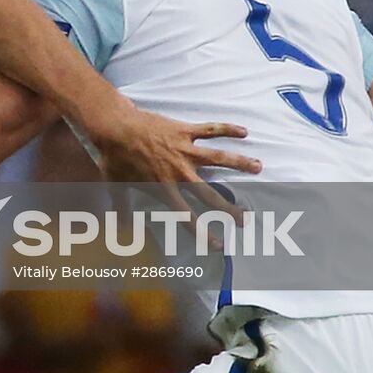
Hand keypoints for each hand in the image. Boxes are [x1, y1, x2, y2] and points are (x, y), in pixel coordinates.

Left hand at [91, 105, 261, 216]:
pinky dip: (227, 129)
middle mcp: (179, 172)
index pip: (187, 217)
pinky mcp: (184, 131)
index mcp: (164, 188)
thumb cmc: (114, 157)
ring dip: (239, 162)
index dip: (203, 233)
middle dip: (229, 207)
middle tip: (247, 218)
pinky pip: (210, 129)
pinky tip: (244, 131)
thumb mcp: (115, 186)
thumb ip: (121, 209)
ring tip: (259, 167)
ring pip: (218, 158)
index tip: (219, 245)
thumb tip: (121, 229)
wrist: (114, 127)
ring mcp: (184, 150)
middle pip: (210, 193)